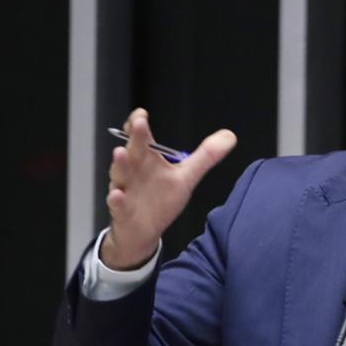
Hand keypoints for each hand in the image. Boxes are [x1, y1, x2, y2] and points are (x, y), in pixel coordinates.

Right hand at [101, 108, 236, 269]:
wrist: (143, 232)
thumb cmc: (160, 200)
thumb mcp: (186, 177)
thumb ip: (206, 157)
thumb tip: (229, 136)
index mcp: (147, 159)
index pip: (141, 137)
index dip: (139, 124)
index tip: (142, 114)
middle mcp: (133, 171)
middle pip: (133, 150)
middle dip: (134, 137)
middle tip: (137, 122)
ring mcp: (125, 190)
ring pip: (120, 175)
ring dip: (120, 164)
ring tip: (120, 152)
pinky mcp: (122, 211)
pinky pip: (117, 205)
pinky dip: (116, 200)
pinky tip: (117, 194)